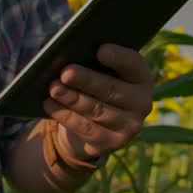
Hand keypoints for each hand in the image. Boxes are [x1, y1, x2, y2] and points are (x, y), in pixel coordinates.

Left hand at [43, 44, 153, 164]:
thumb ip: (92, 62)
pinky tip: (50, 104)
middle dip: (87, 80)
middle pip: (112, 89)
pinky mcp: (113, 142)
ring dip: (72, 98)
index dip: (119, 57)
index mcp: (141, 76)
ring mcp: (130, 125)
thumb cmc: (95, 86)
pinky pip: (86, 128)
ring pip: (97, 110)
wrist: (95, 125)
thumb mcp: (99, 71)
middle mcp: (142, 102)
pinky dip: (66, 115)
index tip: (100, 50)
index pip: (134, 64)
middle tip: (66, 73)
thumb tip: (69, 58)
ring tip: (53, 88)